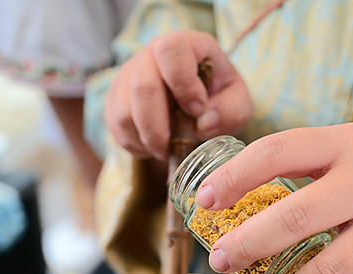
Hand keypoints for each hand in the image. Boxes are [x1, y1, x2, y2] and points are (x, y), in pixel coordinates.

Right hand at [105, 29, 252, 159]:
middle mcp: (151, 55)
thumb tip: (203, 123)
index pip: (172, 51)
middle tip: (175, 147)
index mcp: (186, 45)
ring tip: (167, 148)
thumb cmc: (218, 100)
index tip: (198, 110)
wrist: (196, 108)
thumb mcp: (237, 104)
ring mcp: (128, 76)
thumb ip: (230, 112)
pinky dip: (137, 145)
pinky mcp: (115, 100)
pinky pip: (117, 128)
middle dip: (160, 127)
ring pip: (124, 113)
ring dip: (148, 140)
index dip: (183, 84)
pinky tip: (155, 144)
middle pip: (143, 86)